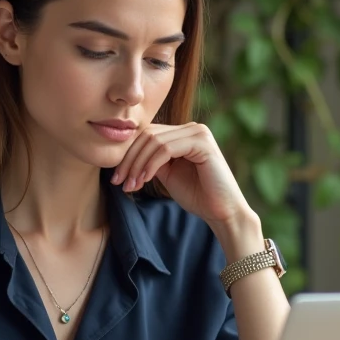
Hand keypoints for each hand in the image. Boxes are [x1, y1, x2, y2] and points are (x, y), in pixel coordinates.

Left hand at [111, 122, 249, 226]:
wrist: (222, 211)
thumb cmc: (197, 195)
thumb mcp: (168, 174)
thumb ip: (152, 161)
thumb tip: (125, 157)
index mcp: (184, 133)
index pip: (148, 135)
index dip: (128, 155)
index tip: (117, 178)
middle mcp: (192, 128)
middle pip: (148, 135)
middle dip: (129, 160)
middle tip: (118, 182)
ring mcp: (199, 133)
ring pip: (154, 142)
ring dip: (137, 165)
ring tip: (129, 185)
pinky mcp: (202, 142)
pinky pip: (166, 149)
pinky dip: (150, 165)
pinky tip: (144, 180)